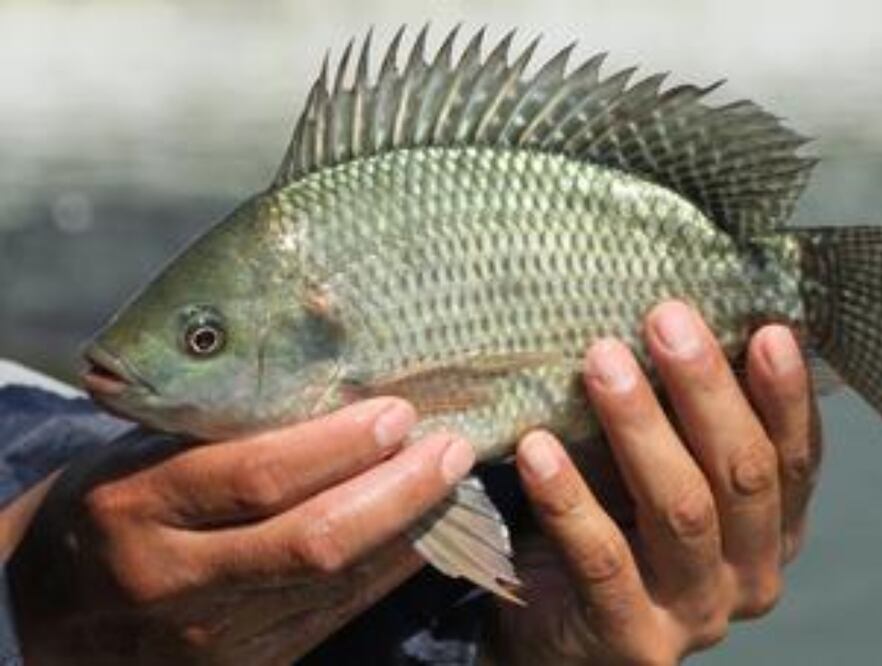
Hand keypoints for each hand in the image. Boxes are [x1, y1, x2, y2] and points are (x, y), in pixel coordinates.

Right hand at [7, 399, 475, 664]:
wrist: (55, 610)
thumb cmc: (116, 504)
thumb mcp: (147, 452)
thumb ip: (228, 429)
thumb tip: (342, 384)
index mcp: (137, 506)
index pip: (258, 477)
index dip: (339, 446)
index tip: (398, 413)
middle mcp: (173, 579)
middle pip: (313, 542)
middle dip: (398, 493)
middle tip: (449, 449)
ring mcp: (208, 637)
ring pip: (336, 585)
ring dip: (407, 531)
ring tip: (449, 481)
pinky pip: (334, 617)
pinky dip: (387, 571)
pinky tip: (420, 532)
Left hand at [491, 302, 821, 664]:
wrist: (555, 632)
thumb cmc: (613, 522)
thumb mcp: (657, 466)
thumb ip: (681, 417)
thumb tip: (675, 316)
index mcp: (774, 528)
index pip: (796, 456)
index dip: (785, 394)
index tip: (766, 328)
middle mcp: (751, 573)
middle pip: (744, 475)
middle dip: (706, 390)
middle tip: (665, 319)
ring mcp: (697, 614)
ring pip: (682, 510)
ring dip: (641, 428)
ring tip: (601, 360)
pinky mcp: (633, 640)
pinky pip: (603, 561)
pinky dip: (569, 499)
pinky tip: (537, 447)